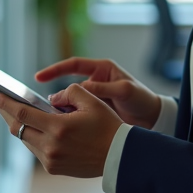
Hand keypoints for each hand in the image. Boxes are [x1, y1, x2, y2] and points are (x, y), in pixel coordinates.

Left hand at [0, 85, 121, 177]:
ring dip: (18, 125)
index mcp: (58, 128)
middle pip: (17, 128)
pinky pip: (35, 149)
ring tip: (14, 111)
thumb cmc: (108, 127)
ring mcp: (51, 160)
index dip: (3, 103)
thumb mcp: (92, 101)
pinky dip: (31, 136)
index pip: (21, 113)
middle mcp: (50, 146)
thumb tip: (50, 100)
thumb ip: (68, 93)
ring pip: (24, 139)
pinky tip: (32, 127)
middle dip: (5, 113)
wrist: (120, 157)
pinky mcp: (54, 168)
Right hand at [36, 57, 164, 129]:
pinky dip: (70, 119)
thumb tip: (80, 88)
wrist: (153, 118)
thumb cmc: (142, 99)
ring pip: (71, 102)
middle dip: (56, 96)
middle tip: (44, 106)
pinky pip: (77, 114)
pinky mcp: (94, 112)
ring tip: (53, 119)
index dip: (55, 70)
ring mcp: (94, 98)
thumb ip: (103, 88)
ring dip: (62, 110)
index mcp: (101, 69)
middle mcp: (95, 81)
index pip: (72, 65)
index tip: (39, 77)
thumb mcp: (124, 91)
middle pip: (69, 86)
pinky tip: (64, 127)